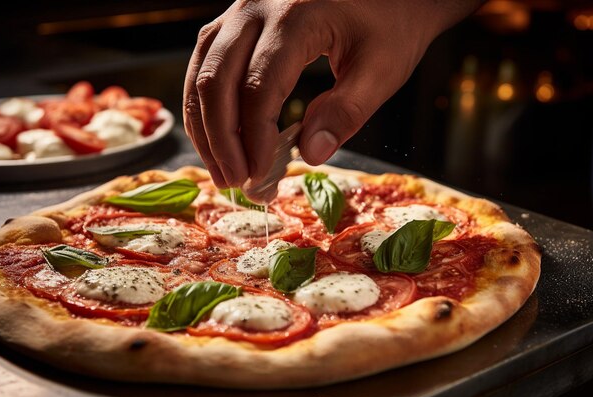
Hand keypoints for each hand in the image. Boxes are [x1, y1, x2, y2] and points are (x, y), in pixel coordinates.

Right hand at [183, 0, 482, 187]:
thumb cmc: (391, 23)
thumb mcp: (383, 69)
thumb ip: (347, 112)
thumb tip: (310, 155)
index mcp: (295, 17)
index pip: (259, 87)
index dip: (254, 138)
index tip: (260, 177)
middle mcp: (256, 8)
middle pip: (216, 80)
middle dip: (221, 140)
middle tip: (235, 183)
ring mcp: (240, 10)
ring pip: (201, 72)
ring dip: (205, 127)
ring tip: (222, 171)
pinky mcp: (237, 20)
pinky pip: (206, 63)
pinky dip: (205, 106)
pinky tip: (217, 137)